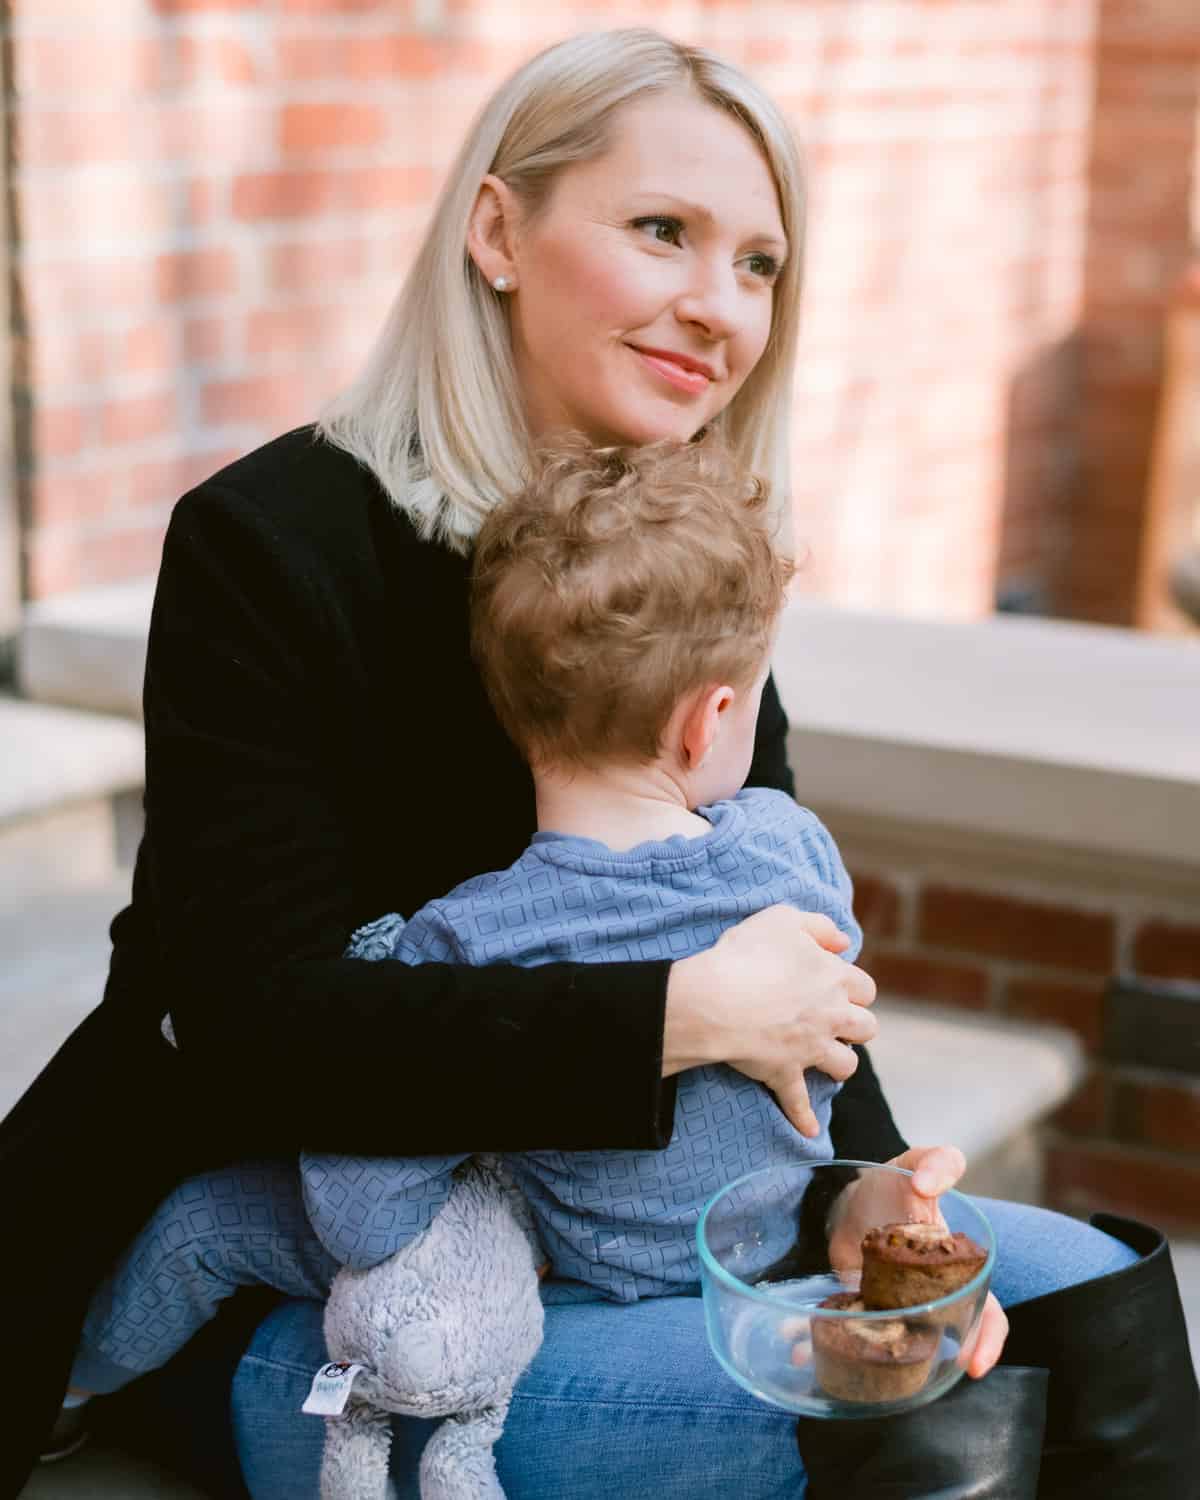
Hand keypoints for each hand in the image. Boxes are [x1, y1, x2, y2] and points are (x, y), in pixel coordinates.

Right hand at [663, 905, 876, 1137]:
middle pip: (867, 1028)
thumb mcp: (782, 919)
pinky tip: (810, 1131)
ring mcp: (810, 1049)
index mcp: (835, 978)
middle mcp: (831, 1016)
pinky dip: (804, 1118)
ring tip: (828, 1062)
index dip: (852, 986)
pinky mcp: (785, 1073)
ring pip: (845, 1066)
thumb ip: (818, 926)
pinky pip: (799, 1103)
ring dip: (839, 1064)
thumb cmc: (747, 954)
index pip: (865, 986)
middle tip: (833, 1021)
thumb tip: (842, 941)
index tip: (835, 985)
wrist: (716, 999)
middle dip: (855, 1026)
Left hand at [827, 1144, 1008, 1377]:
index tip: (974, 1365)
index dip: (987, 1338)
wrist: (852, 1193)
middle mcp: (926, 1298)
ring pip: (885, 1344)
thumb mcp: (917, 1165)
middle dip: (922, 1365)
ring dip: (859, 1356)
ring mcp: (890, 1306)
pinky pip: (846, 1332)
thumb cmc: (895, 1184)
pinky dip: (821, 1342)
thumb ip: (938, 1162)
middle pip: (938, 1342)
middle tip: (903, 1380)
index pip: (987, 1312)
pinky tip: (799, 1348)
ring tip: (830, 1361)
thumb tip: (927, 1185)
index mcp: (954, 1272)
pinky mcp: (856, 1305)